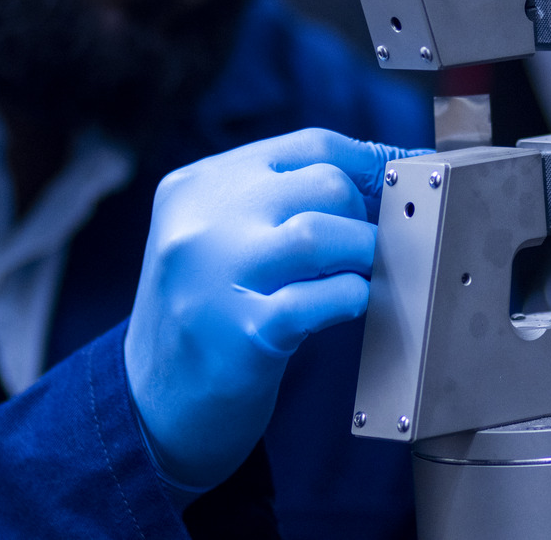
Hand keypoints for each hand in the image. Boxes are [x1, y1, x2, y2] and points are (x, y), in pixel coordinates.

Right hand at [125, 128, 420, 492]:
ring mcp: (216, 277)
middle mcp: (200, 223)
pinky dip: (352, 297)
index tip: (396, 183)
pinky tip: (347, 306)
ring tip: (360, 275)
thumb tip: (384, 173)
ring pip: (322, 233)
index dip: (369, 162)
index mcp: (196, 186)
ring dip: (363, 254)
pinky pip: (325, 298)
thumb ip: (278, 200)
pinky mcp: (243, 334)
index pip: (309, 145)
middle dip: (362, 216)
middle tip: (365, 249)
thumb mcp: (219, 236)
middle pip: (324, 183)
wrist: (154, 405)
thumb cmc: (209, 311)